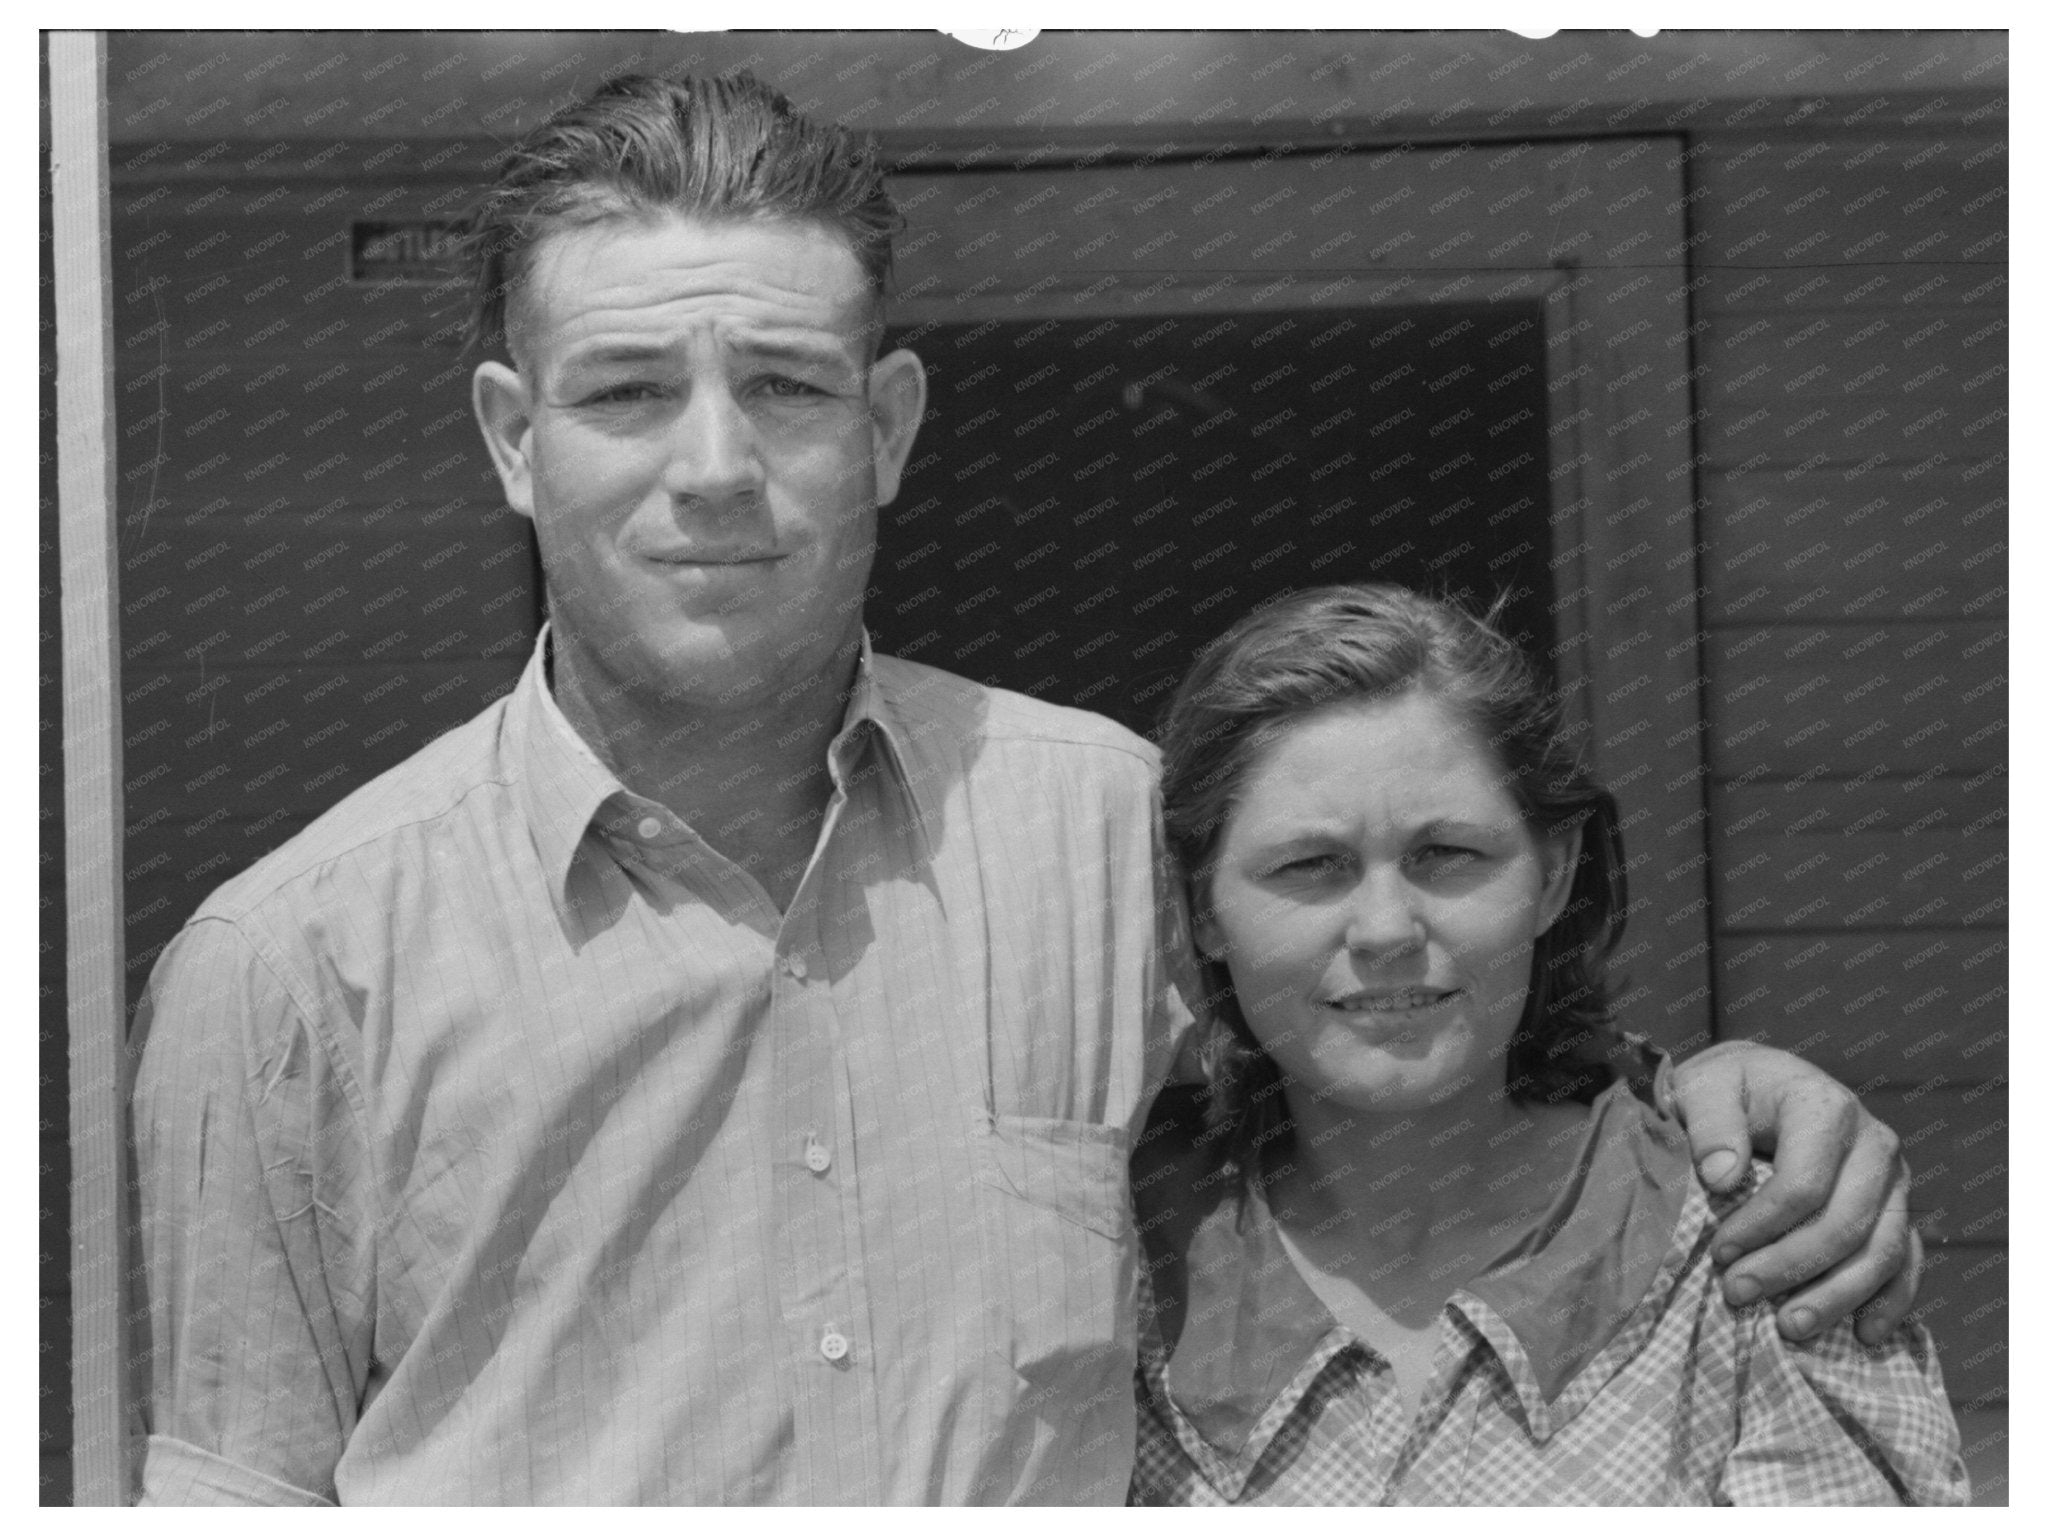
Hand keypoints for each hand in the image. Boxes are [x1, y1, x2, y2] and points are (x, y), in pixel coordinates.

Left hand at [1668, 1040, 1920, 1343]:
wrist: (1760, 1085)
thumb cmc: (1727, 1091)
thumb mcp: (1703, 1088)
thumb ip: (1709, 1124)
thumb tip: (1723, 1178)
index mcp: (1827, 1108)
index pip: (1803, 1184)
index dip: (1761, 1226)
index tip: (1718, 1254)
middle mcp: (1874, 1143)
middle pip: (1845, 1223)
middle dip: (1790, 1267)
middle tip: (1737, 1295)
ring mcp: (1893, 1181)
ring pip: (1882, 1251)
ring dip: (1837, 1296)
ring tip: (1790, 1328)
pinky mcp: (1898, 1209)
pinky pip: (1906, 1261)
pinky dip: (1890, 1301)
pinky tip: (1863, 1334)